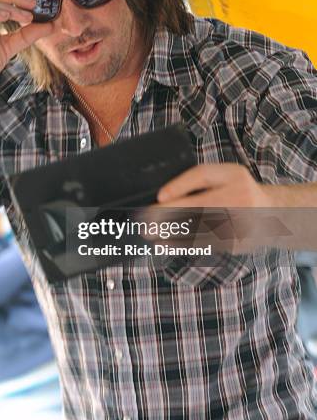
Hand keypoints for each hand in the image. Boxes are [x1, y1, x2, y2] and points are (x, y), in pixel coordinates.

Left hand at [139, 164, 274, 253]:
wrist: (272, 213)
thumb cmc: (237, 189)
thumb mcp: (224, 175)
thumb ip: (198, 179)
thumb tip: (164, 195)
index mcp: (234, 176)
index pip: (203, 175)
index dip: (180, 185)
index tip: (160, 197)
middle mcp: (240, 197)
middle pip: (199, 206)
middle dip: (170, 215)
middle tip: (146, 221)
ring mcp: (241, 222)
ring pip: (200, 229)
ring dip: (172, 233)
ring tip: (150, 234)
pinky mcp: (238, 243)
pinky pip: (205, 243)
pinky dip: (183, 244)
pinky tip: (166, 243)